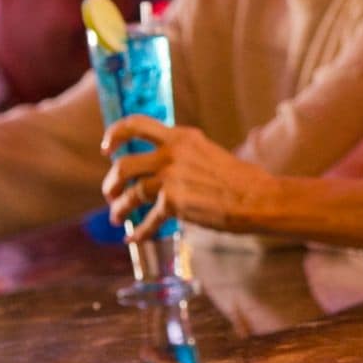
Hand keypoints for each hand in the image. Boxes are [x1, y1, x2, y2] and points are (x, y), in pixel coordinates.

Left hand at [100, 116, 271, 239]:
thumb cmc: (239, 179)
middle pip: (123, 165)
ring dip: (119, 208)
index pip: (136, 125)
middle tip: (110, 193)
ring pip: (130, 194)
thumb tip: (160, 168)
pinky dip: (139, 231)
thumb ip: (183, 155)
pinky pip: (147, 220)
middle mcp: (171, 153)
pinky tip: (133, 238)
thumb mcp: (206, 152)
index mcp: (180, 136)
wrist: (256, 198)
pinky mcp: (173, 202)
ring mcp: (170, 177)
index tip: (106, 149)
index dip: (114, 135)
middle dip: (111, 182)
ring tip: (116, 217)